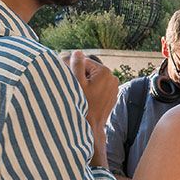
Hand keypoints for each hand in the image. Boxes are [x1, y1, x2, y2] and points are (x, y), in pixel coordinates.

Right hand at [63, 51, 117, 165]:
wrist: (91, 127)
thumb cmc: (82, 105)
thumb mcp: (76, 83)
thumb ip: (76, 65)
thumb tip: (77, 52)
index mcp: (104, 72)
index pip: (84, 62)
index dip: (72, 67)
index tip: (66, 76)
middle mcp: (112, 78)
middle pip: (89, 70)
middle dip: (79, 75)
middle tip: (71, 85)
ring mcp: (113, 87)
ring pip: (94, 79)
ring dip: (84, 82)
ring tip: (78, 93)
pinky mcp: (111, 95)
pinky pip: (99, 87)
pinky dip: (91, 90)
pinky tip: (85, 98)